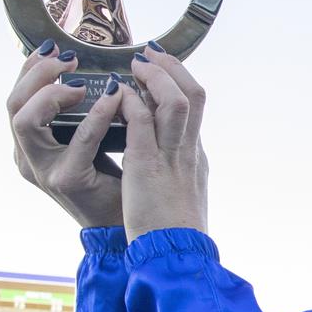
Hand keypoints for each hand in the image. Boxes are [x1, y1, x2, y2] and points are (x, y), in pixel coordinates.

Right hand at [7, 42, 125, 228]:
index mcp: (29, 144)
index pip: (17, 97)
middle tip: (67, 59)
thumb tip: (85, 67)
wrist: (123, 220)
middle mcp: (28, 157)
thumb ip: (79, 110)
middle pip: (13, 104)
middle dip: (37, 74)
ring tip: (80, 83)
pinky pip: (79, 139)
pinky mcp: (68, 180)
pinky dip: (96, 114)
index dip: (31, 69)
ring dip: (53, 93)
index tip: (55, 48)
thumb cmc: (109, 176)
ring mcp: (43, 170)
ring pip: (26, 120)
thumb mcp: (87, 137)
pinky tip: (113, 98)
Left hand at [120, 45, 208, 241]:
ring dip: (153, 76)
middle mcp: (188, 151)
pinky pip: (141, 119)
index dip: (180, 82)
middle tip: (149, 55)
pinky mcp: (147, 165)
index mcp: (195, 158)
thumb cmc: (174, 233)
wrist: (175, 257)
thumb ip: (174, 168)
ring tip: (134, 65)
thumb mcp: (180, 192)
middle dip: (172, 69)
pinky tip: (114, 92)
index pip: (196, 108)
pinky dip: (129, 101)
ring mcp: (170, 156)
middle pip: (194, 95)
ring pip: (175, 100)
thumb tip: (163, 155)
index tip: (162, 68)